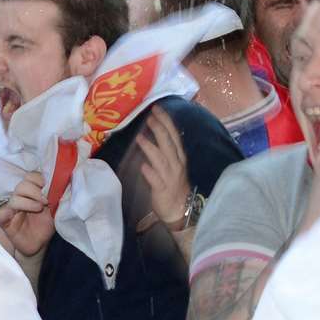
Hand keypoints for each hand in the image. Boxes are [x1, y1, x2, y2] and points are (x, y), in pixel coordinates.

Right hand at [0, 172, 55, 257]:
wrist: (39, 244)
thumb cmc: (46, 224)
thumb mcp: (55, 209)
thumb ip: (57, 197)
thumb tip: (64, 187)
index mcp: (31, 193)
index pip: (30, 178)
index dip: (37, 179)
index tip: (46, 185)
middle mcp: (21, 199)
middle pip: (21, 186)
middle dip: (34, 191)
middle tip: (45, 201)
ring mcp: (13, 212)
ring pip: (14, 200)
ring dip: (27, 202)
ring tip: (39, 208)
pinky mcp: (7, 225)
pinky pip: (1, 218)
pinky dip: (4, 215)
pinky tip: (10, 215)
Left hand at [135, 107, 191, 230]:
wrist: (180, 209)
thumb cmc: (174, 184)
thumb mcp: (174, 164)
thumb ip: (166, 150)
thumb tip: (155, 132)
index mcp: (179, 156)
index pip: (174, 135)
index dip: (166, 121)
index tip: (157, 109)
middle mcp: (176, 164)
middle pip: (168, 144)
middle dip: (159, 129)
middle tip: (150, 117)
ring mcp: (169, 177)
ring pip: (161, 160)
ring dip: (150, 148)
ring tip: (140, 138)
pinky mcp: (162, 190)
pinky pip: (156, 180)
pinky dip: (150, 173)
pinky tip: (143, 166)